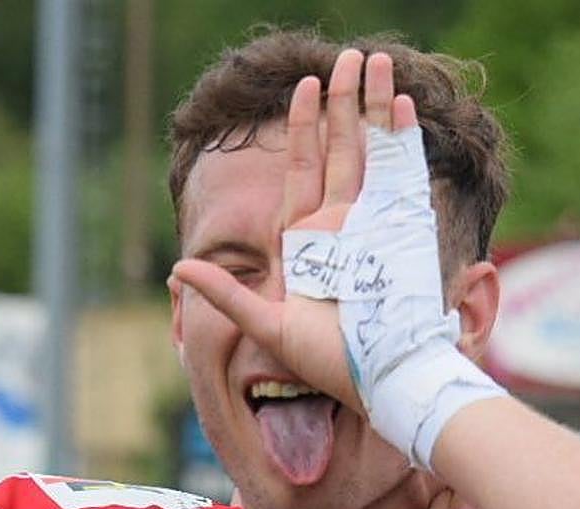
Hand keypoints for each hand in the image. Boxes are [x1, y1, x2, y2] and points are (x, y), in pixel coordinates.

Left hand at [173, 49, 412, 411]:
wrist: (377, 381)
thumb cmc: (325, 362)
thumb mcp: (264, 325)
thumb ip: (225, 293)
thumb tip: (175, 269)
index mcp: (310, 241)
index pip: (304, 169)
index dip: (304, 127)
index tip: (305, 86)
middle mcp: (345, 225)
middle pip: (342, 149)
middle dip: (344, 102)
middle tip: (348, 56)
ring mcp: (376, 225)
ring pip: (374, 153)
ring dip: (375, 109)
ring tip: (376, 62)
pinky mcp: (404, 233)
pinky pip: (405, 176)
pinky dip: (404, 141)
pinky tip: (401, 104)